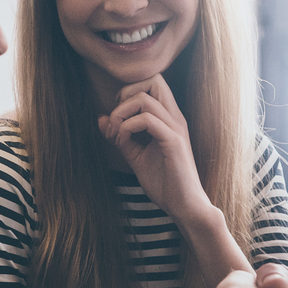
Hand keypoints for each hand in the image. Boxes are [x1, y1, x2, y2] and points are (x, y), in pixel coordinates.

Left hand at [98, 75, 208, 223]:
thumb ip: (121, 137)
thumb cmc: (166, 184)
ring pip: (144, 99)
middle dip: (126, 94)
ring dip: (121, 113)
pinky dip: (127, 128)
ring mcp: (176, 129)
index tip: (118, 118)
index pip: (152, 83)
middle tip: (117, 120)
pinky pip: (146, 120)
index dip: (128, 93)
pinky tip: (123, 142)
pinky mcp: (173, 143)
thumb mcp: (136, 157)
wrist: (185, 206)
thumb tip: (101, 118)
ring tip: (117, 134)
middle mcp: (175, 118)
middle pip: (153, 80)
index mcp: (169, 119)